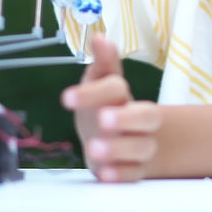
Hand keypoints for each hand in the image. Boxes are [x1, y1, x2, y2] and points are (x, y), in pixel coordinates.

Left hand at [60, 34, 161, 182]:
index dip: (94, 92)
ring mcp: (140, 146)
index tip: (66, 98)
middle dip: (124, 118)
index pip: (116, 88)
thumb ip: (102, 64)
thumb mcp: (100, 83)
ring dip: (118, 149)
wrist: (116, 140)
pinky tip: (104, 173)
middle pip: (145, 116)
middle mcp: (138, 120)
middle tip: (102, 119)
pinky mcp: (135, 170)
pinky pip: (133, 175)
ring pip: (141, 147)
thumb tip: (99, 37)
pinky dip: (119, 174)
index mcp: (124, 95)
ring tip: (93, 148)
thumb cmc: (105, 107)